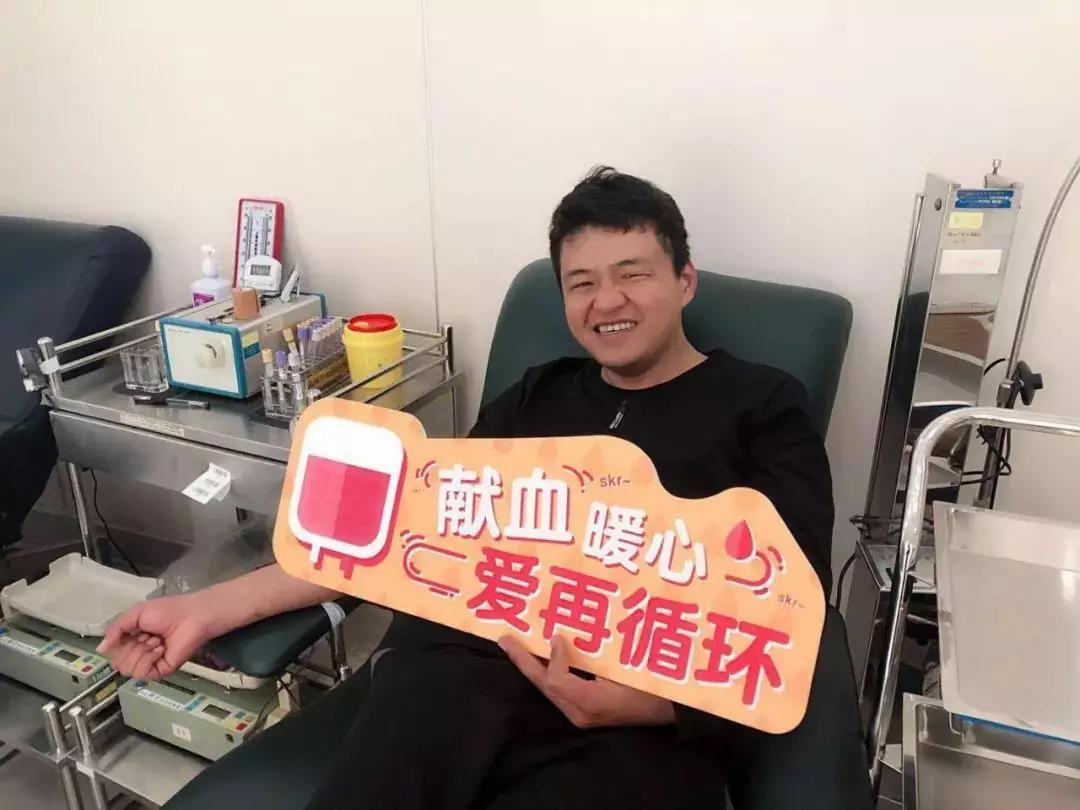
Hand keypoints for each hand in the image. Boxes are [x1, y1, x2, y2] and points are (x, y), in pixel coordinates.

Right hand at [97, 593, 214, 679]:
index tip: (132, 631)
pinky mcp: (160, 671)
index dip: (118, 641)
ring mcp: (149, 663)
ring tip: (156, 640)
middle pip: (117, 662)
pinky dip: (148, 659)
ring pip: (126, 669)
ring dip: (140, 652)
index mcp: (132, 638)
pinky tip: (160, 649)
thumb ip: (116, 629)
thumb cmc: (167, 611)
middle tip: (147, 635)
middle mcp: (138, 652)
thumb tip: (100, 649)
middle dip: (130, 647)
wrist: (192, 617)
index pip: (112, 651)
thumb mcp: (135, 613)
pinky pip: (141, 673)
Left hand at [500, 634, 674, 728]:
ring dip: (532, 666)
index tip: (556, 636)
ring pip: (548, 689)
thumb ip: (597, 653)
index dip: (553, 657)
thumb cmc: (651, 684)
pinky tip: (541, 656)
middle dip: (523, 661)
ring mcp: (581, 715)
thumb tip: (567, 634)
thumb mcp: (627, 665)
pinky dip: (548, 671)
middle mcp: (580, 713)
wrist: (668, 710)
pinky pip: (559, 690)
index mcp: (591, 703)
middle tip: (504, 639)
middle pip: (543, 686)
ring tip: (516, 645)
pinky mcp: (583, 712)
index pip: (556, 681)